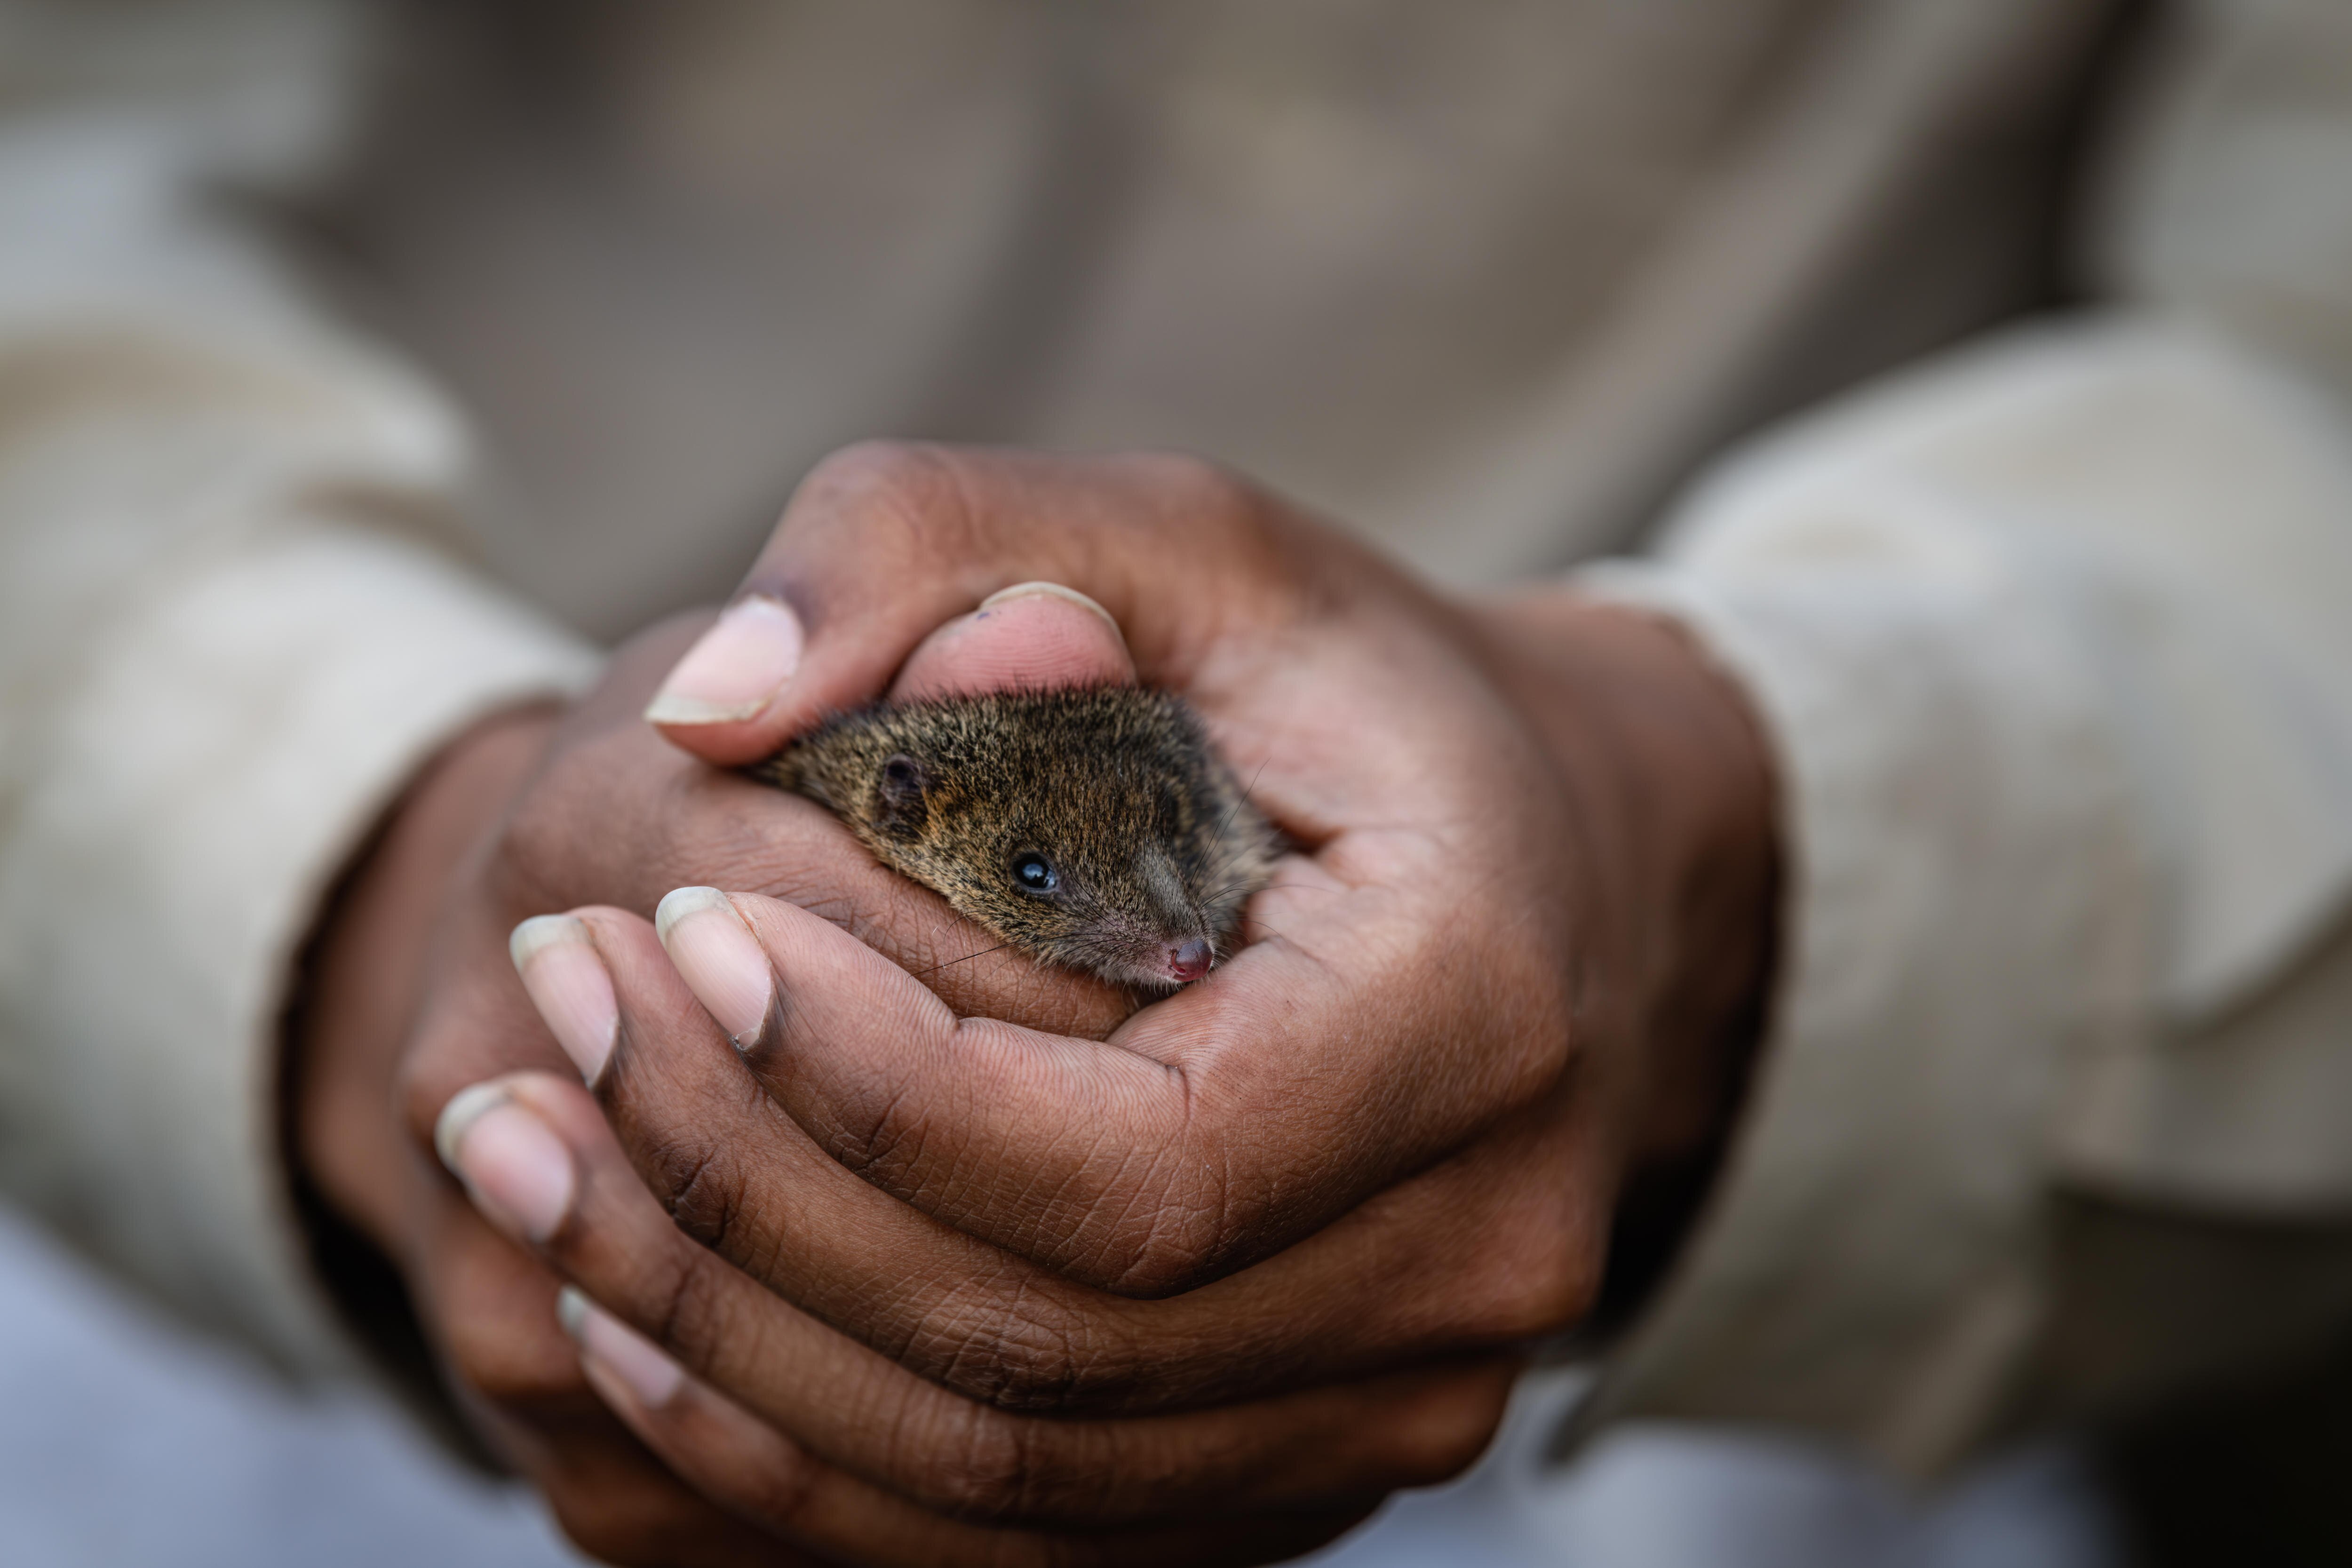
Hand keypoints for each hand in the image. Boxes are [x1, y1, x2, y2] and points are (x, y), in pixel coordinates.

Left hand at [428, 444, 1777, 1556]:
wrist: (1564, 873)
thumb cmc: (1356, 698)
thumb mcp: (1183, 541)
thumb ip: (939, 543)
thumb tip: (700, 705)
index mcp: (1475, 1024)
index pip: (1129, 1166)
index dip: (865, 1083)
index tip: (683, 931)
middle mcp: (1473, 1263)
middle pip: (1038, 1351)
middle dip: (744, 1199)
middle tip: (556, 1020)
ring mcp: (1397, 1406)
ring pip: (1003, 1477)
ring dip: (730, 1341)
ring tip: (536, 1160)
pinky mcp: (1304, 1466)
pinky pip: (1022, 1530)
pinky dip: (805, 1440)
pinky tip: (643, 1310)